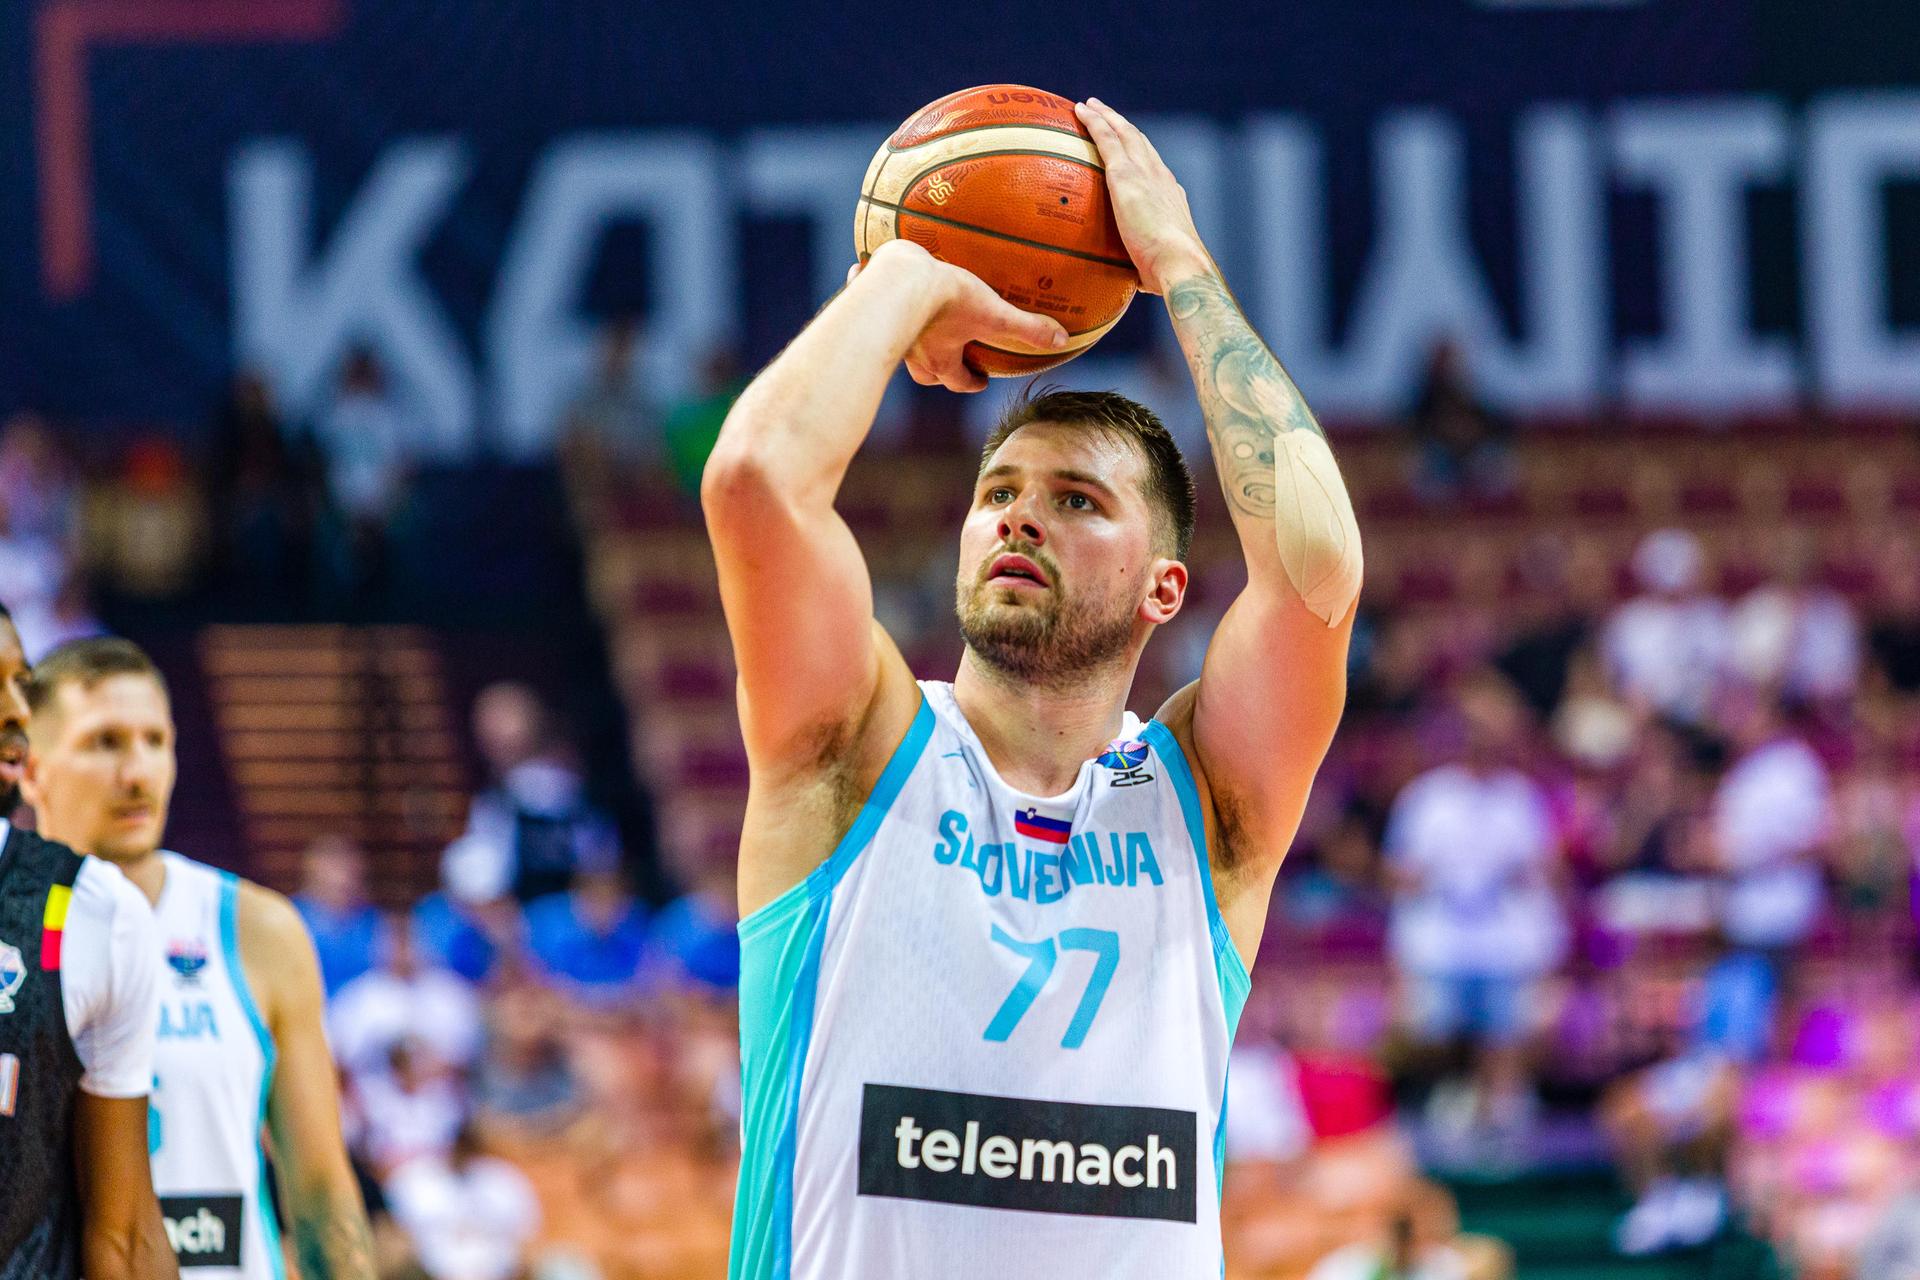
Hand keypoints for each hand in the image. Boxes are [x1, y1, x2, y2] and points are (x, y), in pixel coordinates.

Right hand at [853, 241, 1066, 392]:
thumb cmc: (946, 300)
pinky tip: (875, 277)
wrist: (897, 278)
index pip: (957, 382)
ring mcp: (888, 331)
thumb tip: (1062, 339)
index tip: (980, 380)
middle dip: (938, 369)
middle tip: (950, 358)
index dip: (971, 383)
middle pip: (925, 373)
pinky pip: (872, 304)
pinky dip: (876, 297)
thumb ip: (1027, 328)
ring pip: (899, 344)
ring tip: (916, 323)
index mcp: (940, 359)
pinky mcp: (868, 303)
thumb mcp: (993, 313)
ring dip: (909, 338)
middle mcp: (912, 352)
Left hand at [1074, 98, 1211, 294]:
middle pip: (1139, 143)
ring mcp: (1144, 173)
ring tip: (1091, 105)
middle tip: (1107, 114)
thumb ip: (1144, 268)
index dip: (1141, 155)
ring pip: (1123, 133)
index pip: (1153, 169)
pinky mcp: (1125, 175)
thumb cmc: (1169, 275)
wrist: (1179, 262)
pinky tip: (1080, 110)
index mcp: (1169, 197)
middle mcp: (1160, 177)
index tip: (1130, 147)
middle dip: (1123, 127)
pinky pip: (1106, 139)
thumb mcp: (1155, 269)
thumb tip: (1137, 283)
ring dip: (1107, 116)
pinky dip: (1094, 122)